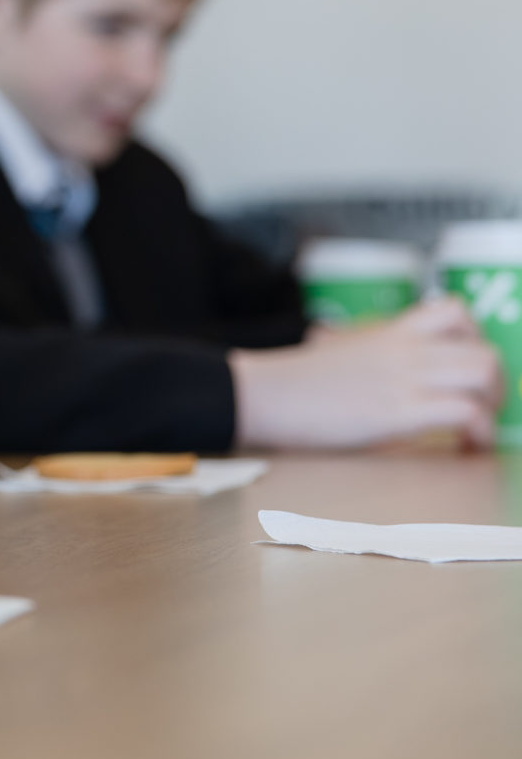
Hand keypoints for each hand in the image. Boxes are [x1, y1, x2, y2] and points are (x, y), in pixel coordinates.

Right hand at [231, 297, 503, 448]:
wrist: (263, 394)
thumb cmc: (291, 382)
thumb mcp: (335, 352)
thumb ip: (361, 352)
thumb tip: (355, 359)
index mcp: (390, 333)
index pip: (457, 312)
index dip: (475, 341)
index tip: (462, 371)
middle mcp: (406, 349)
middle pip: (486, 351)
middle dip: (495, 387)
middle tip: (475, 410)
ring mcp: (405, 377)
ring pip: (486, 373)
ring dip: (491, 406)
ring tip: (472, 429)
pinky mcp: (400, 411)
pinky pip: (467, 411)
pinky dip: (478, 432)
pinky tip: (463, 446)